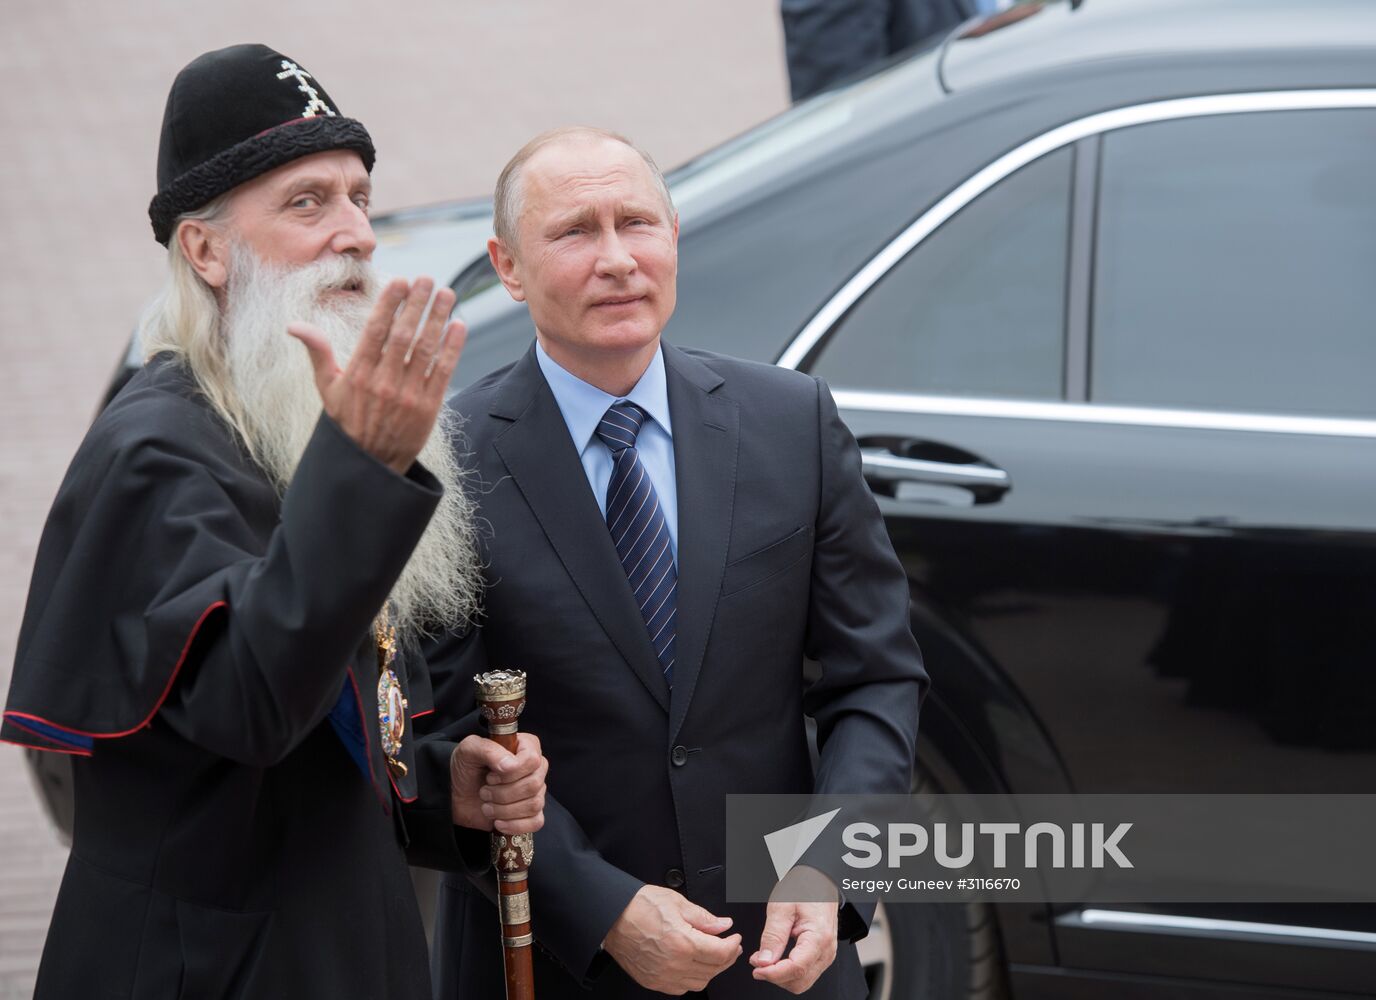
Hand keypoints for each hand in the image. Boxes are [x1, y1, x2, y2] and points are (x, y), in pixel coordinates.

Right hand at [289, 277, 465, 473]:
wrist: (369, 464)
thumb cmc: (347, 421)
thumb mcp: (326, 388)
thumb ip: (317, 352)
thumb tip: (293, 326)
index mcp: (358, 373)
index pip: (376, 330)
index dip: (390, 303)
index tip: (401, 281)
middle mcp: (383, 382)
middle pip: (404, 335)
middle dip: (417, 304)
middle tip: (427, 279)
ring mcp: (407, 395)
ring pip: (425, 350)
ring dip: (438, 319)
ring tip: (446, 294)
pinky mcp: (428, 408)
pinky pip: (442, 372)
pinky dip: (452, 348)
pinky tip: (458, 325)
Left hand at [450, 732, 545, 834]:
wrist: (458, 795)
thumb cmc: (466, 768)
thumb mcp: (469, 750)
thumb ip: (488, 750)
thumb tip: (510, 765)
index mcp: (526, 746)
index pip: (532, 760)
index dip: (511, 772)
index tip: (490, 776)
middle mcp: (535, 768)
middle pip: (534, 784)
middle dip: (503, 793)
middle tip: (484, 791)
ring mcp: (536, 791)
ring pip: (534, 805)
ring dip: (503, 810)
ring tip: (486, 806)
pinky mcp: (532, 813)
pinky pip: (536, 822)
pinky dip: (514, 825)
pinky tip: (498, 822)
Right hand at [604, 885, 741, 993]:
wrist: (612, 916)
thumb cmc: (640, 906)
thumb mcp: (677, 903)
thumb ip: (704, 918)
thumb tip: (724, 925)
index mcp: (683, 943)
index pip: (720, 953)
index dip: (733, 945)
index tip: (735, 938)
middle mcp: (674, 964)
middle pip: (713, 970)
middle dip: (727, 958)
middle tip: (730, 947)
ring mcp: (663, 976)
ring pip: (699, 983)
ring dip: (712, 971)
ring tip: (714, 956)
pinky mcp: (653, 982)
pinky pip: (681, 988)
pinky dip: (693, 979)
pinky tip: (694, 967)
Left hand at [750, 866, 838, 992]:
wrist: (819, 879)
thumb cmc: (804, 887)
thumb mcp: (781, 906)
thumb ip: (773, 935)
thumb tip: (764, 961)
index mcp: (819, 937)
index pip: (796, 969)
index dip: (773, 973)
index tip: (756, 968)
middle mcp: (826, 950)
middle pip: (799, 981)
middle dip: (775, 976)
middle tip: (757, 962)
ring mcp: (826, 954)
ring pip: (802, 982)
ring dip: (781, 976)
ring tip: (764, 959)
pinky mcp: (821, 955)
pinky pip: (805, 973)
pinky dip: (788, 971)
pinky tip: (775, 959)